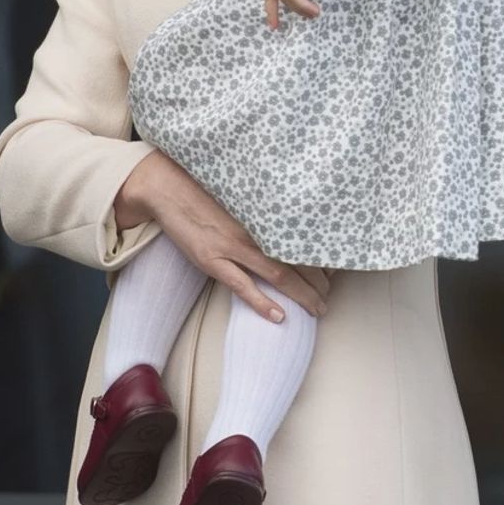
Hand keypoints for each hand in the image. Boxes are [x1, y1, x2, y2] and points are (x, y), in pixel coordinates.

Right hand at [115, 150, 329, 320]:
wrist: (169, 188)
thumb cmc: (205, 189)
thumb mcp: (240, 196)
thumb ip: (261, 211)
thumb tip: (285, 222)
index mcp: (262, 215)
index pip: (301, 240)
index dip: (319, 258)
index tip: (334, 271)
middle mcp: (254, 231)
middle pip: (296, 261)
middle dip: (317, 283)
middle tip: (329, 298)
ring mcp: (232, 247)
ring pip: (278, 275)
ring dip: (301, 295)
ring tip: (317, 310)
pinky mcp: (212, 260)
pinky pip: (242, 286)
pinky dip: (263, 302)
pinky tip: (279, 316)